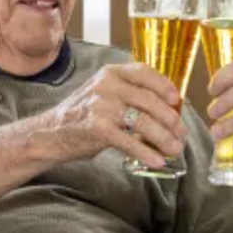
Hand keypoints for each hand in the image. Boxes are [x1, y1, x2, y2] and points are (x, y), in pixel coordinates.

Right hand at [45, 63, 186, 166]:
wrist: (50, 133)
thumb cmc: (83, 116)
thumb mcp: (105, 95)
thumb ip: (131, 97)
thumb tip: (168, 113)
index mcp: (111, 73)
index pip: (144, 72)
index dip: (164, 86)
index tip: (177, 101)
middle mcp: (106, 85)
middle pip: (150, 100)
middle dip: (171, 119)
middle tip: (182, 134)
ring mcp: (101, 106)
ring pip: (144, 121)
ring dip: (164, 138)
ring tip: (175, 149)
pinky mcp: (97, 128)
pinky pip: (129, 141)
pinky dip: (146, 152)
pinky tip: (156, 161)